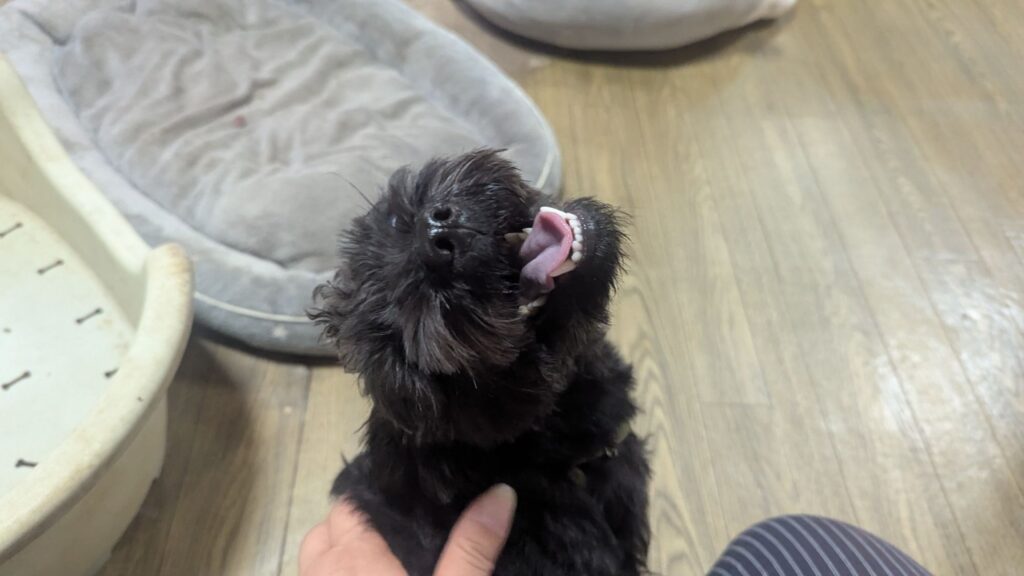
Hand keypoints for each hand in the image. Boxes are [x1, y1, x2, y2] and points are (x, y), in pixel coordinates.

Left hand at [299, 484, 516, 575]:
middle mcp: (323, 571)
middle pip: (327, 531)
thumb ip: (474, 545)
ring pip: (315, 560)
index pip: (349, 504)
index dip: (374, 494)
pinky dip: (334, 575)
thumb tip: (502, 491)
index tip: (404, 493)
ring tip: (380, 556)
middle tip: (396, 527)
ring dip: (338, 554)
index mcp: (354, 556)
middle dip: (354, 524)